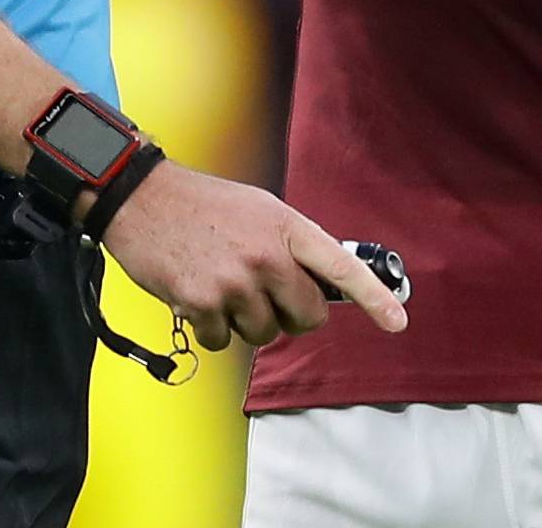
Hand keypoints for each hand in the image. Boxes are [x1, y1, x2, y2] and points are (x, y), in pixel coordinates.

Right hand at [99, 158, 408, 352]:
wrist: (143, 198)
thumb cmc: (204, 205)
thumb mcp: (259, 210)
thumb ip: (291, 245)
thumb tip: (321, 286)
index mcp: (286, 226)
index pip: (340, 267)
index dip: (374, 298)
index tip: (398, 321)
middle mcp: (266, 255)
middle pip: (306, 317)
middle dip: (290, 315)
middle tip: (264, 293)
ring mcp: (234, 281)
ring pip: (263, 334)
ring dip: (245, 321)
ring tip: (222, 283)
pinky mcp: (201, 304)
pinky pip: (223, 342)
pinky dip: (211, 328)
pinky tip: (198, 294)